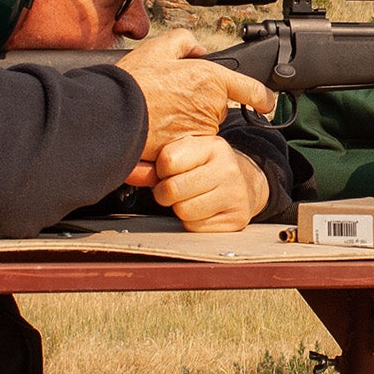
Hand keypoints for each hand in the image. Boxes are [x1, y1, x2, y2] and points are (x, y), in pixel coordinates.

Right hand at [115, 29, 275, 161]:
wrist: (112, 115)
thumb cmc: (134, 83)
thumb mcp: (159, 48)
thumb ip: (185, 42)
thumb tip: (198, 50)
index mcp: (211, 79)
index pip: (252, 90)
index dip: (263, 97)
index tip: (266, 102)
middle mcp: (212, 107)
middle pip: (217, 109)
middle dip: (200, 105)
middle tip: (171, 98)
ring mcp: (201, 132)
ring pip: (203, 128)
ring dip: (188, 124)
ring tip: (159, 114)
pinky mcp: (188, 151)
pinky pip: (189, 146)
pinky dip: (177, 140)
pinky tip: (157, 131)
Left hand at [149, 135, 268, 231]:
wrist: (245, 183)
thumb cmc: (205, 168)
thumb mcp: (186, 156)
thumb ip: (154, 165)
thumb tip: (128, 172)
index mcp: (213, 146)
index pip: (168, 160)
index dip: (161, 170)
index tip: (170, 171)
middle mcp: (228, 168)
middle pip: (173, 189)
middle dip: (165, 193)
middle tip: (175, 189)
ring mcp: (235, 195)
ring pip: (183, 211)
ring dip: (179, 209)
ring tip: (190, 198)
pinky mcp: (236, 219)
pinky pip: (195, 227)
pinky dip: (192, 222)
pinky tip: (203, 210)